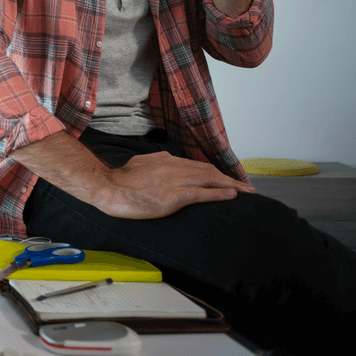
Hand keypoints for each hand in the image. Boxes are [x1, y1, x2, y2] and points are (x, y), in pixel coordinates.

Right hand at [99, 152, 254, 219]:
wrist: (108, 188)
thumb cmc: (120, 180)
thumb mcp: (140, 163)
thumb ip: (157, 163)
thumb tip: (167, 161)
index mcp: (166, 159)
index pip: (197, 165)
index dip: (216, 172)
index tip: (228, 179)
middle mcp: (173, 167)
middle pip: (208, 171)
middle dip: (230, 178)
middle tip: (247, 186)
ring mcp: (175, 181)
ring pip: (210, 180)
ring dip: (231, 185)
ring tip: (247, 191)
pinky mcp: (174, 196)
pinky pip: (202, 194)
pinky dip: (220, 194)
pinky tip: (233, 195)